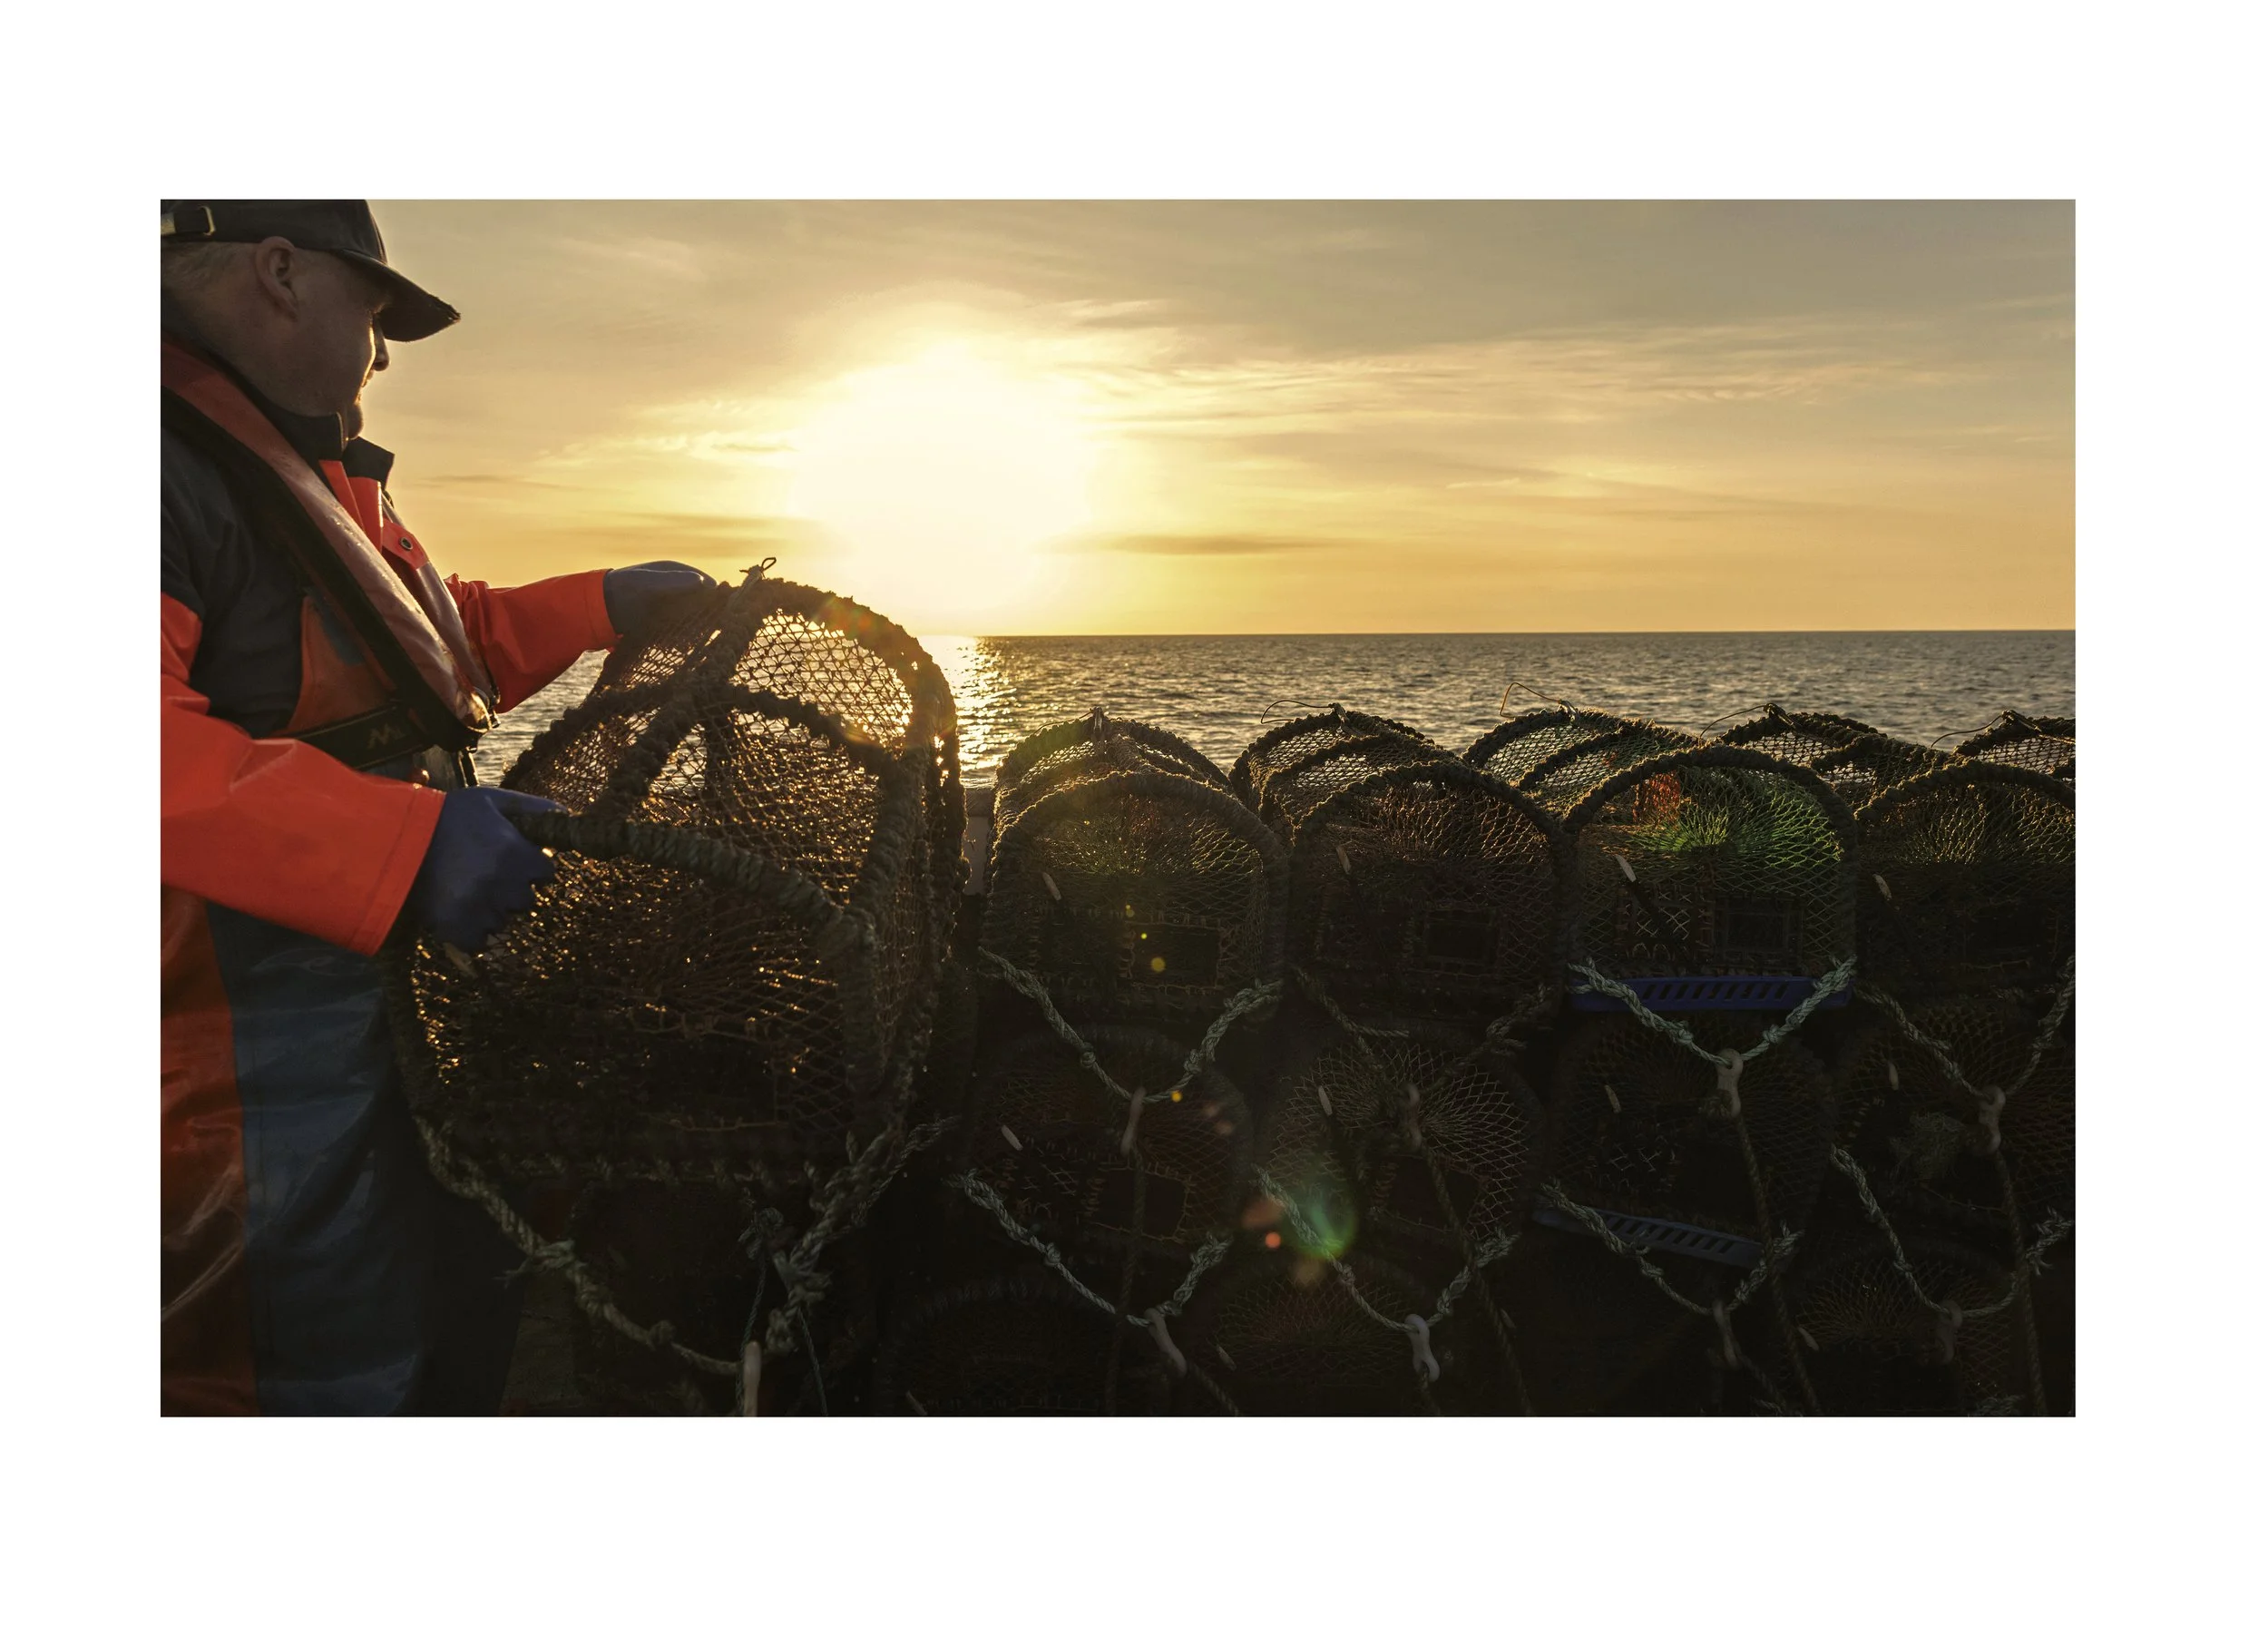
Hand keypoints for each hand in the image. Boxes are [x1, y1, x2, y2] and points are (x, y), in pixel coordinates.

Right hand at [408, 787, 562, 949]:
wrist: (394, 838)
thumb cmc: (446, 815)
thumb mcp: (491, 800)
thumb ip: (532, 807)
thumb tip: (566, 814)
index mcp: (514, 853)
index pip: (546, 873)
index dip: (531, 867)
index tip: (514, 861)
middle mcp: (502, 884)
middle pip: (526, 900)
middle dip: (511, 890)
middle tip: (485, 876)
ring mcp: (480, 909)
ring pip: (503, 921)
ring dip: (491, 911)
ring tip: (466, 891)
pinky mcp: (457, 928)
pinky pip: (479, 942)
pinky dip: (472, 932)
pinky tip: (460, 912)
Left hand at [604, 561, 717, 641]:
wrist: (597, 608)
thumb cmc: (623, 589)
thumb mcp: (649, 582)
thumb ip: (674, 581)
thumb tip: (704, 582)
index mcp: (677, 573)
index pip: (707, 584)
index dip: (715, 598)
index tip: (719, 614)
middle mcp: (678, 589)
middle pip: (703, 605)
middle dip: (705, 619)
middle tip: (701, 632)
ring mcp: (671, 607)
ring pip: (693, 620)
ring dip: (693, 632)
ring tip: (684, 641)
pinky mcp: (664, 623)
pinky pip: (680, 631)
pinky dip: (680, 639)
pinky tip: (673, 646)